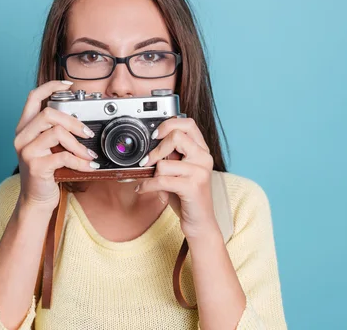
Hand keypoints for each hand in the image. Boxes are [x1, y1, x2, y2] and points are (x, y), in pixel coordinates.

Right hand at [14, 80, 98, 212]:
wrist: (36, 200)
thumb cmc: (45, 172)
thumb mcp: (47, 148)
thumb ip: (56, 131)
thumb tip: (80, 119)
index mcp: (24, 128)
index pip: (33, 97)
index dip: (50, 86)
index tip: (68, 85)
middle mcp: (22, 137)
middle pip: (48, 114)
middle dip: (73, 121)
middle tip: (87, 133)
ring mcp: (27, 152)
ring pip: (57, 133)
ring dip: (78, 144)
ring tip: (88, 154)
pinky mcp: (36, 167)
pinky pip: (63, 156)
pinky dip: (80, 161)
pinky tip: (88, 166)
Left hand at [135, 118, 219, 239]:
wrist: (200, 223)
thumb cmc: (186, 196)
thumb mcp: (178, 171)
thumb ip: (169, 156)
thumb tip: (146, 147)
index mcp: (201, 150)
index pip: (188, 123)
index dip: (169, 124)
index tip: (155, 135)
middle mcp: (204, 157)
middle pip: (176, 136)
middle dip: (156, 149)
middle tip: (147, 161)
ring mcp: (200, 171)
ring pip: (164, 162)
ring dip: (152, 174)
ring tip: (150, 182)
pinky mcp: (193, 186)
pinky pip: (162, 180)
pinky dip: (147, 186)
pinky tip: (142, 189)